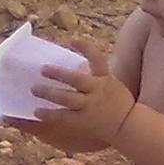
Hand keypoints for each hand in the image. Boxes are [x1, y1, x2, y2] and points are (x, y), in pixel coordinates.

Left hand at [28, 38, 135, 152]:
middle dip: (58, 74)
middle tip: (42, 69)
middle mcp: (97, 91)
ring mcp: (90, 107)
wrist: (128, 126)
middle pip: (75, 79)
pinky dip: (49, 114)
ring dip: (49, 93)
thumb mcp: (110, 84)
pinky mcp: (84, 122)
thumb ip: (94, 76)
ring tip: (34, 89)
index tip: (73, 38)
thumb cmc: (115, 102)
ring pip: (66, 98)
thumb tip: (72, 66)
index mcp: (105, 79)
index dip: (85, 48)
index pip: (96, 59)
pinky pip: (63, 117)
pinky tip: (37, 112)